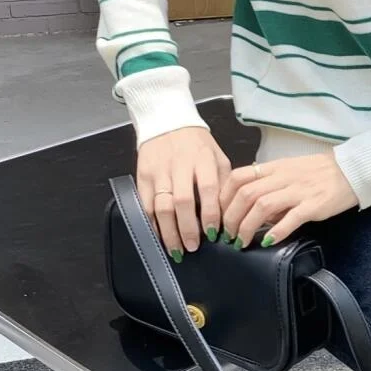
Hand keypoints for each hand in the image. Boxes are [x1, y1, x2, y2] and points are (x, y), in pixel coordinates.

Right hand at [136, 127, 231, 259]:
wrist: (166, 121)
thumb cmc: (197, 144)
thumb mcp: (217, 156)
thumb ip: (222, 182)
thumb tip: (228, 214)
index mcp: (203, 158)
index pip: (208, 189)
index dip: (210, 213)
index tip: (213, 233)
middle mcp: (180, 164)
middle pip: (182, 202)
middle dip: (188, 228)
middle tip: (194, 247)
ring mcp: (159, 171)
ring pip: (161, 207)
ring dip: (169, 232)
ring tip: (178, 249)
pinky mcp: (143, 176)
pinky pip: (146, 205)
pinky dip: (153, 224)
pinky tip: (161, 236)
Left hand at [219, 153, 357, 247]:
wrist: (352, 170)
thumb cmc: (320, 172)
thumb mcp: (290, 171)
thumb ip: (269, 184)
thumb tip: (250, 206)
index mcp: (275, 167)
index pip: (237, 177)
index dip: (222, 198)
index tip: (218, 215)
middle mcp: (283, 177)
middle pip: (245, 194)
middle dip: (230, 218)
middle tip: (226, 235)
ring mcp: (299, 190)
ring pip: (262, 206)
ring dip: (246, 227)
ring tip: (241, 242)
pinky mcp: (314, 205)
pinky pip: (291, 218)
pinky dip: (275, 231)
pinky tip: (267, 242)